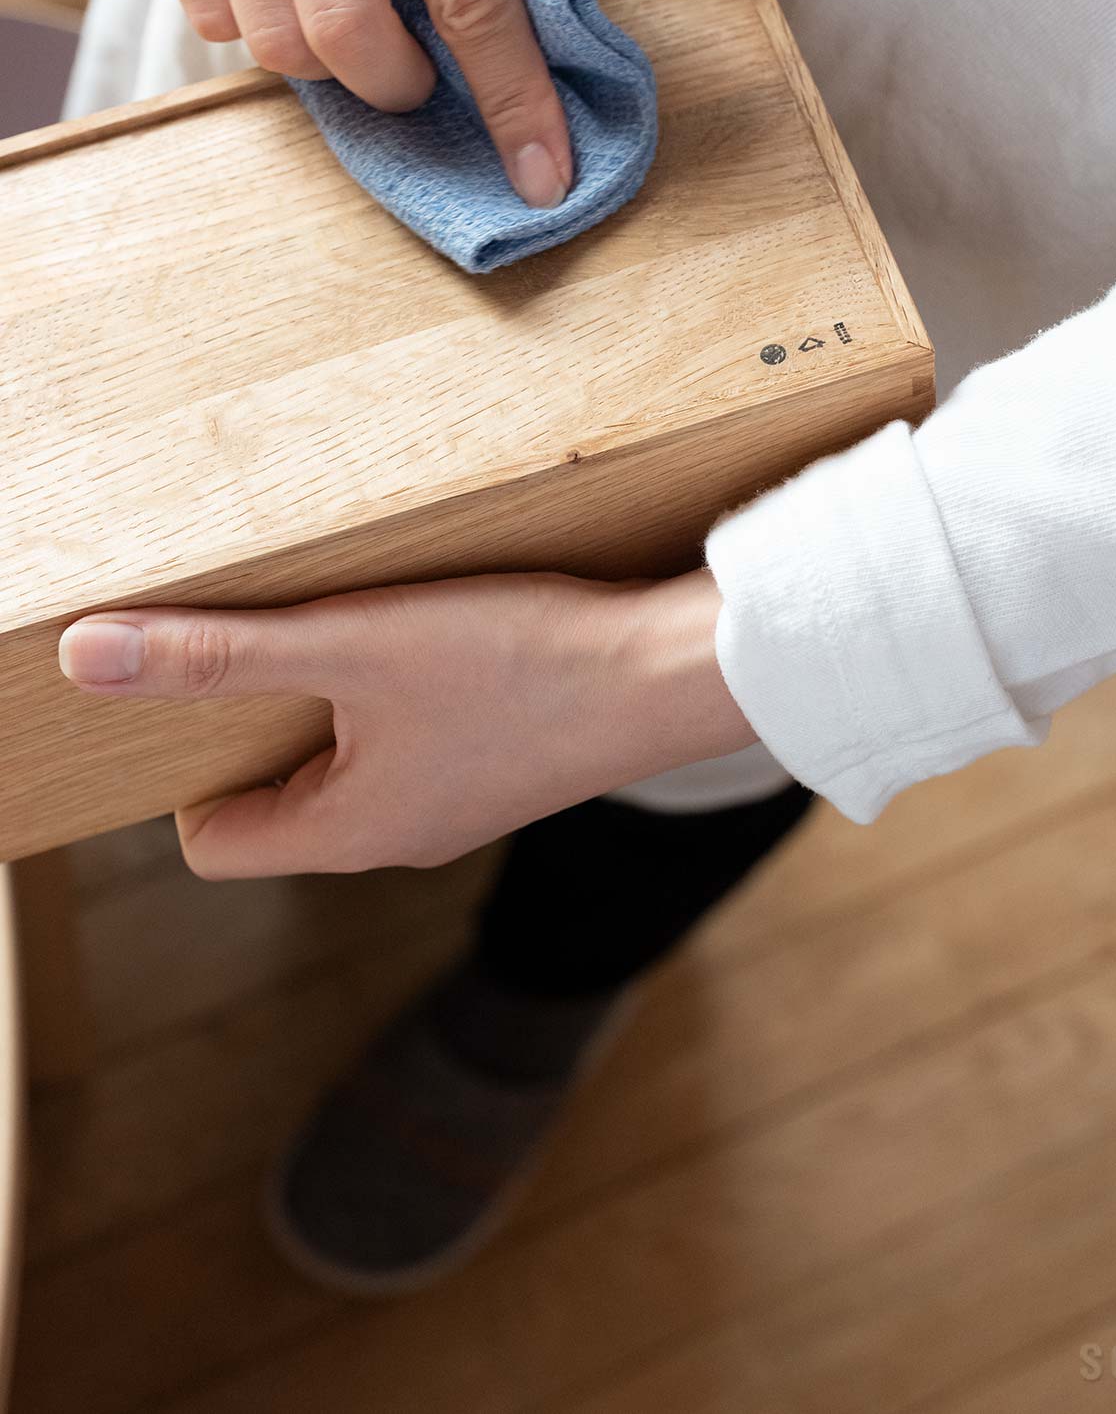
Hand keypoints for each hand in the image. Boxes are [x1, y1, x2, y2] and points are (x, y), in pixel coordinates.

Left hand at [57, 571, 755, 877]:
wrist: (672, 676)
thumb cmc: (522, 667)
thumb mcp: (351, 646)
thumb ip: (219, 655)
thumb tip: (88, 659)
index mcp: (348, 834)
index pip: (214, 841)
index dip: (188, 767)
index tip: (209, 686)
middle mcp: (399, 839)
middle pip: (280, 800)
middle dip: (260, 724)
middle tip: (276, 640)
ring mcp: (457, 809)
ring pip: (350, 768)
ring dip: (335, 704)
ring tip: (356, 628)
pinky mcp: (501, 772)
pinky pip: (412, 749)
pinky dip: (399, 701)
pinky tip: (434, 641)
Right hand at [136, 0, 571, 206]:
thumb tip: (510, 0)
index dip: (511, 101)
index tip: (541, 177)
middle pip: (346, 39)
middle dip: (397, 89)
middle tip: (418, 78)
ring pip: (268, 37)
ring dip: (326, 66)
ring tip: (354, 33)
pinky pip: (203, 4)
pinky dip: (250, 27)